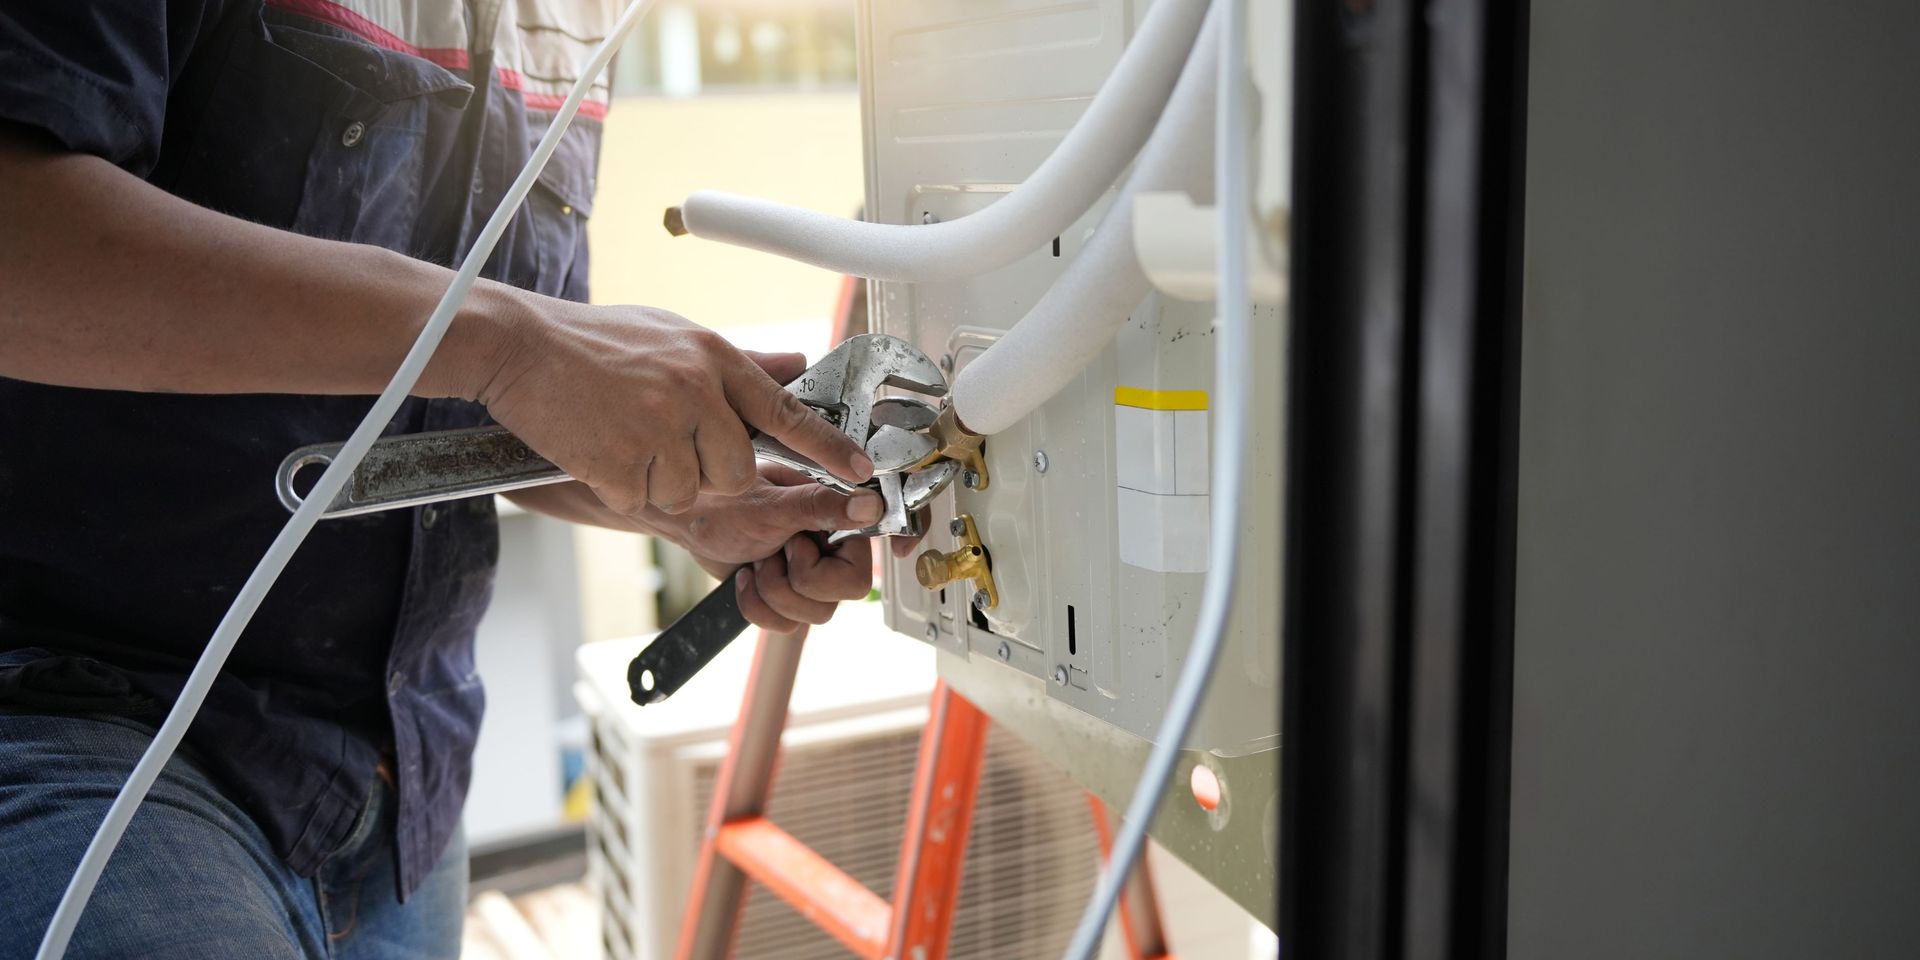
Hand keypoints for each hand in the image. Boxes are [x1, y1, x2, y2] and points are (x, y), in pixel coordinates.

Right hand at [462, 296, 872, 515]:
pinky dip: (622, 485)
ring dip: (660, 479)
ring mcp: (657, 428)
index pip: (785, 410)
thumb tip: (793, 364)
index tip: (860, 469)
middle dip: (710, 471)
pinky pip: (642, 497)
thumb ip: (735, 361)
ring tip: (624, 436)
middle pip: (736, 469)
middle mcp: (694, 391)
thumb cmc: (592, 341)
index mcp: (712, 358)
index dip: (828, 445)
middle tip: (666, 443)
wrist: (518, 346)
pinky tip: (601, 448)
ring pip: (690, 490)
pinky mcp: (620, 460)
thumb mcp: (674, 333)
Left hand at [669, 465, 881, 631]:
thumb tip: (868, 506)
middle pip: (853, 589)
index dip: (903, 540)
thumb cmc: (722, 500)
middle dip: (808, 580)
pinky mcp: (788, 599)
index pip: (882, 531)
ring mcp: (810, 575)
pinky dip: (760, 607)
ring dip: (777, 593)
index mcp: (834, 511)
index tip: (901, 551)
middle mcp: (829, 545)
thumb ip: (819, 505)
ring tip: (759, 563)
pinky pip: (789, 626)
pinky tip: (747, 580)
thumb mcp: (770, 501)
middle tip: (785, 551)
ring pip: (820, 613)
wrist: (686, 523)